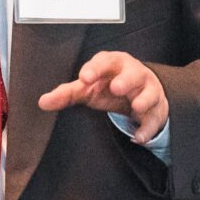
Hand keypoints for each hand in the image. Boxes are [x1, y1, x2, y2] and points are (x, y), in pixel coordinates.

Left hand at [37, 51, 168, 144]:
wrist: (138, 90)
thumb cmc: (106, 84)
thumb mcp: (87, 88)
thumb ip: (66, 94)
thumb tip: (42, 102)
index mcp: (111, 63)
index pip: (103, 61)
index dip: (94, 68)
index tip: (84, 78)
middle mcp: (132, 72)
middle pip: (131, 72)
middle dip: (124, 79)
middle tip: (115, 87)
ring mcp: (147, 89)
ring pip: (150, 92)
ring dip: (143, 99)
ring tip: (135, 107)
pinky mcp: (157, 108)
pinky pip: (155, 117)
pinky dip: (148, 127)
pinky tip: (139, 138)